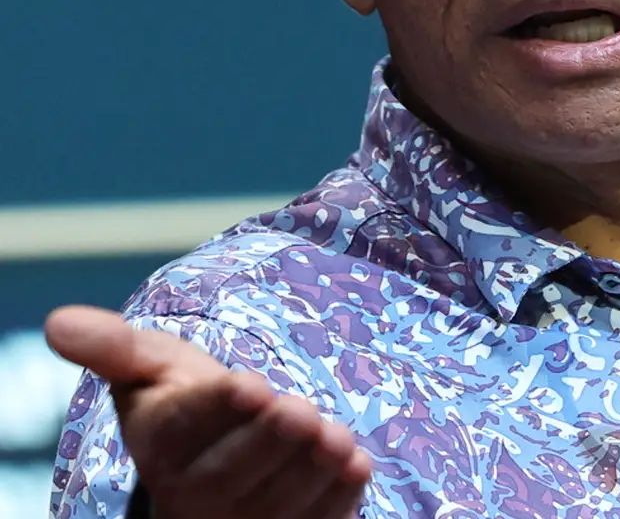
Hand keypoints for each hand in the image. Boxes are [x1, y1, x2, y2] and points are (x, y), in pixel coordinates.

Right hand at [46, 305, 369, 518]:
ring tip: (337, 440)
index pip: (182, 430)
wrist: (231, 444)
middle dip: (268, 443)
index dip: (218, 408)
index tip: (252, 385)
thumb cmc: (190, 399)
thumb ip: (115, 346)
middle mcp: (190, 495)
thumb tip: (59, 322)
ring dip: (309, 473)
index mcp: (157, 444)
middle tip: (301, 413)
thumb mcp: (154, 365)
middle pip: (227, 476)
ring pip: (272, 507)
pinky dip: (335, 501)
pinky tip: (355, 468)